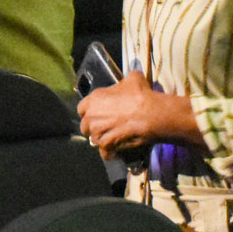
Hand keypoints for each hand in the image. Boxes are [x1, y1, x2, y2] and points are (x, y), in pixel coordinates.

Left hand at [77, 70, 196, 154]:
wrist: (151, 114)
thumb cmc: (141, 95)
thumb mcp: (132, 78)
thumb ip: (123, 82)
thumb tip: (126, 82)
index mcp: (94, 99)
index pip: (82, 108)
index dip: (90, 111)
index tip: (98, 112)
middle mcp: (91, 117)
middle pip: (85, 125)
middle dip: (93, 126)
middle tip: (106, 125)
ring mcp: (97, 133)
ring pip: (94, 139)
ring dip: (102, 139)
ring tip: (113, 137)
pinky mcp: (107, 146)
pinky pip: (104, 152)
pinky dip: (110, 152)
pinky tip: (117, 150)